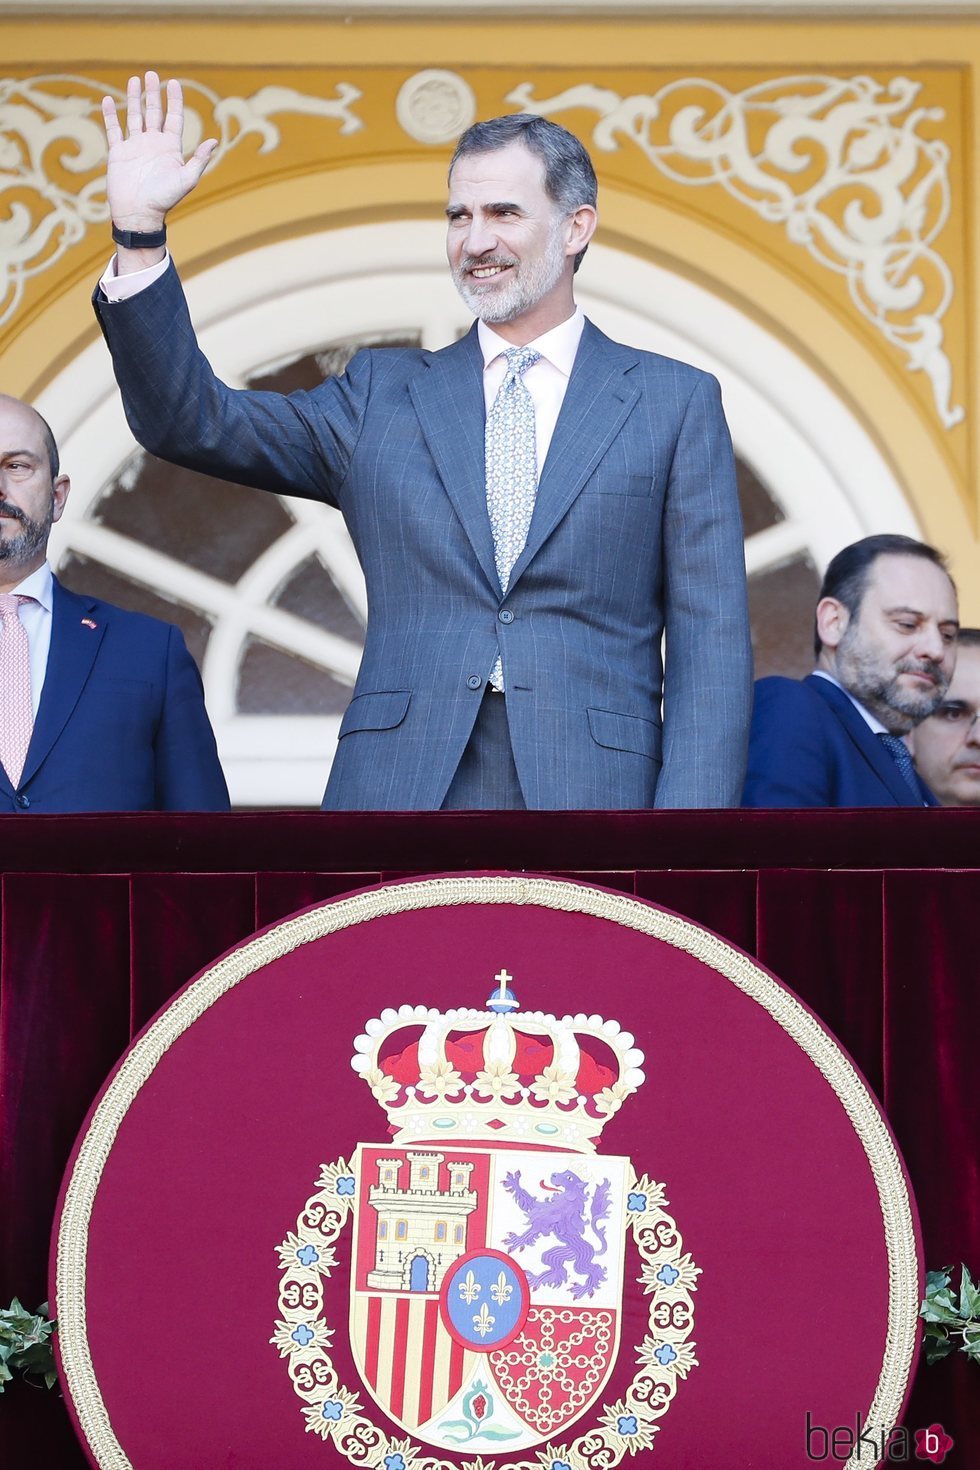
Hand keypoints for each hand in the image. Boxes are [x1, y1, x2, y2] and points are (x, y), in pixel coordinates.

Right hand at [102, 72, 216, 231]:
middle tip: (152, 74)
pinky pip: (113, 129)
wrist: (139, 214)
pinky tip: (109, 100)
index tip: (174, 83)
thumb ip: (199, 160)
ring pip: (134, 116)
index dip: (174, 101)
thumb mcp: (187, 179)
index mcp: (170, 148)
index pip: (174, 118)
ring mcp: (135, 147)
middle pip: (154, 112)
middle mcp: (153, 144)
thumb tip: (213, 141)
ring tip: (134, 80)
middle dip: (153, 93)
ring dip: (134, 98)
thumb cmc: (164, 200)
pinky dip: (110, 115)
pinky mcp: (118, 152)